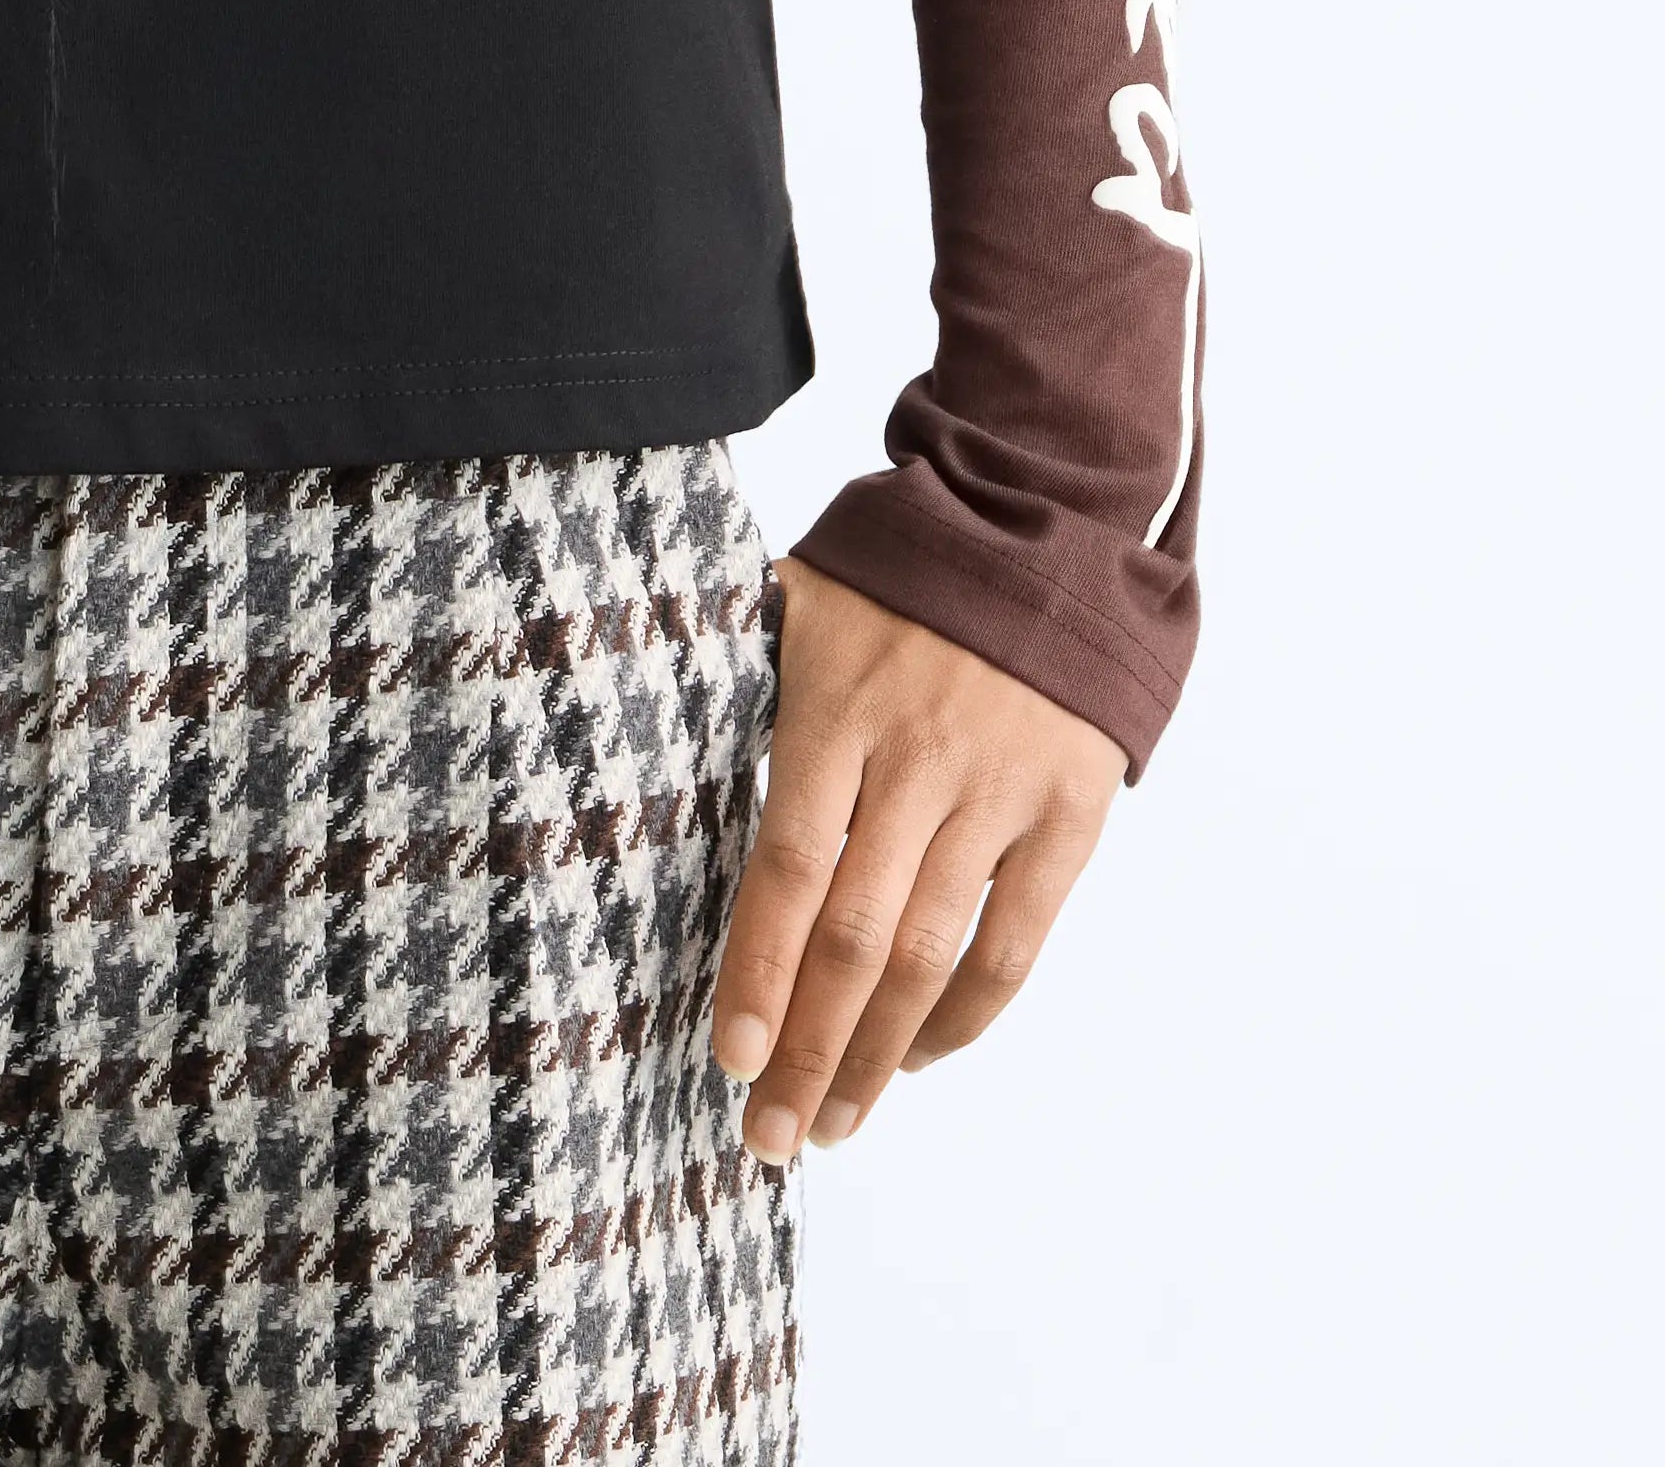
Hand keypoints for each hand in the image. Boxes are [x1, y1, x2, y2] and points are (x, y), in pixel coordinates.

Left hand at [710, 556, 1124, 1160]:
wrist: (1043, 532)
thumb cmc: (892, 574)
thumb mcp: (795, 595)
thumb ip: (723, 660)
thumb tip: (597, 683)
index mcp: (836, 708)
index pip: (789, 866)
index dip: (756, 967)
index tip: (727, 1054)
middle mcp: (919, 760)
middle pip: (857, 936)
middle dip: (808, 1047)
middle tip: (768, 1133)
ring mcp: (999, 793)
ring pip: (933, 957)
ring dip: (878, 1055)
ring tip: (832, 1122)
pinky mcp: (1067, 818)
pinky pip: (1014, 945)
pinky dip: (966, 1019)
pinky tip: (914, 1059)